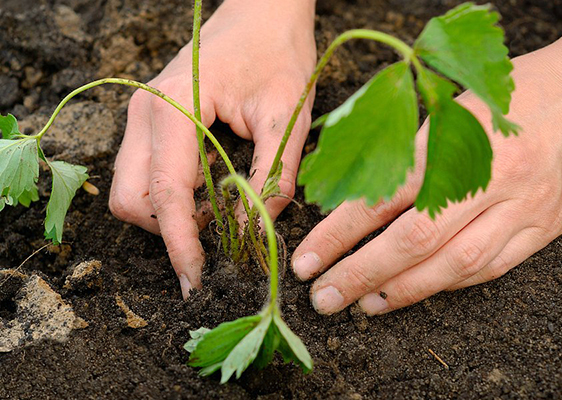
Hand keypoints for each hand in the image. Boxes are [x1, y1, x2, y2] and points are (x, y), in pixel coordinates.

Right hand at [109, 0, 315, 296]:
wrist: (262, 12)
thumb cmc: (278, 54)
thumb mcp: (287, 116)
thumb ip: (272, 177)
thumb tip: (255, 232)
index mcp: (174, 106)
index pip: (165, 193)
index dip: (179, 243)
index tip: (196, 279)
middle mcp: (146, 112)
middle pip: (130, 199)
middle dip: (167, 230)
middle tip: (215, 235)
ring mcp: (143, 115)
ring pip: (133, 189)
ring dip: (169, 214)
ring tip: (217, 208)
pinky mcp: (152, 121)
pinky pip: (146, 174)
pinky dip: (171, 195)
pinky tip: (208, 188)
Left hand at [292, 10, 561, 314]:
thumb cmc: (515, 91)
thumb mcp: (455, 102)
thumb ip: (410, 147)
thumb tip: (353, 192)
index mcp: (460, 136)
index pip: (385, 195)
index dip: (340, 232)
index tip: (307, 258)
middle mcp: (493, 177)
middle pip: (415, 240)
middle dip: (361, 273)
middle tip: (323, 297)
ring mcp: (523, 207)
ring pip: (454, 265)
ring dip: (401, 291)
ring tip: (361, 304)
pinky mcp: (543, 228)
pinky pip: (490, 268)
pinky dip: (446, 286)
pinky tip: (414, 292)